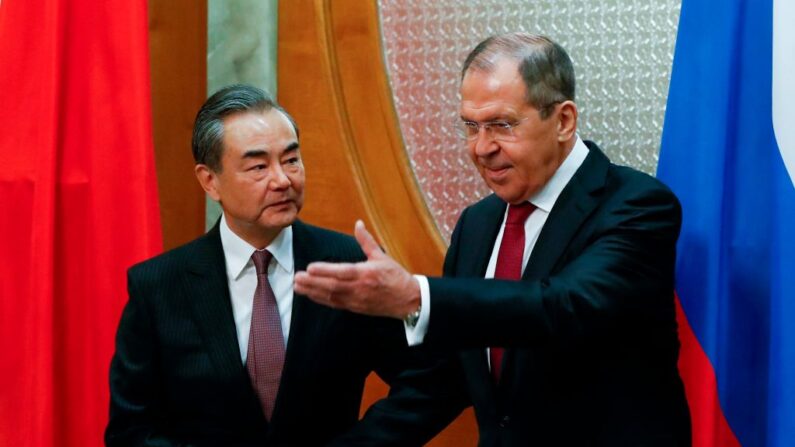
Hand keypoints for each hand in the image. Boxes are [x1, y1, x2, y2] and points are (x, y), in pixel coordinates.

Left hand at [294, 220, 419, 318]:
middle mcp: (360, 288)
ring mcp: (357, 300)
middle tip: (297, 277)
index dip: (326, 270)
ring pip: (331, 297)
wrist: (407, 300)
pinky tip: (310, 294)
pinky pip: (335, 304)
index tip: (311, 267)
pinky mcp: (355, 308)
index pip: (343, 272)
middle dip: (313, 282)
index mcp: (367, 273)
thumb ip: (366, 240)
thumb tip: (358, 223)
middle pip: (333, 286)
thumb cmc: (395, 276)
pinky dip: (321, 299)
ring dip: (313, 292)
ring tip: (298, 286)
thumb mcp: (382, 256)